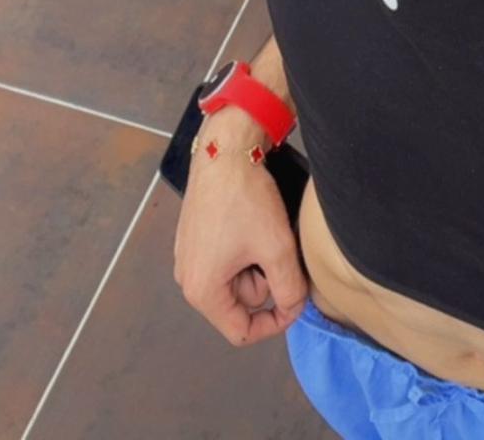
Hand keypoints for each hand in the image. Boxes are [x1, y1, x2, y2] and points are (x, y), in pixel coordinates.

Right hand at [173, 145, 308, 346]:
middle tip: (278, 247)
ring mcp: (187, 256)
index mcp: (203, 291)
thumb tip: (293, 306)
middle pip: (239, 302)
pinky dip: (244, 247)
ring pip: (235, 277)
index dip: (275, 323)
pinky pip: (225, 257)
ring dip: (256, 261)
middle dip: (266, 280)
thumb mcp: (277, 248)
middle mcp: (188, 279)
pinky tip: (251, 221)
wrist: (224, 152)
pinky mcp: (192, 236)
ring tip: (265, 230)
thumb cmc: (245, 200)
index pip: (241, 331)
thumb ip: (290, 289)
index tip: (296, 301)